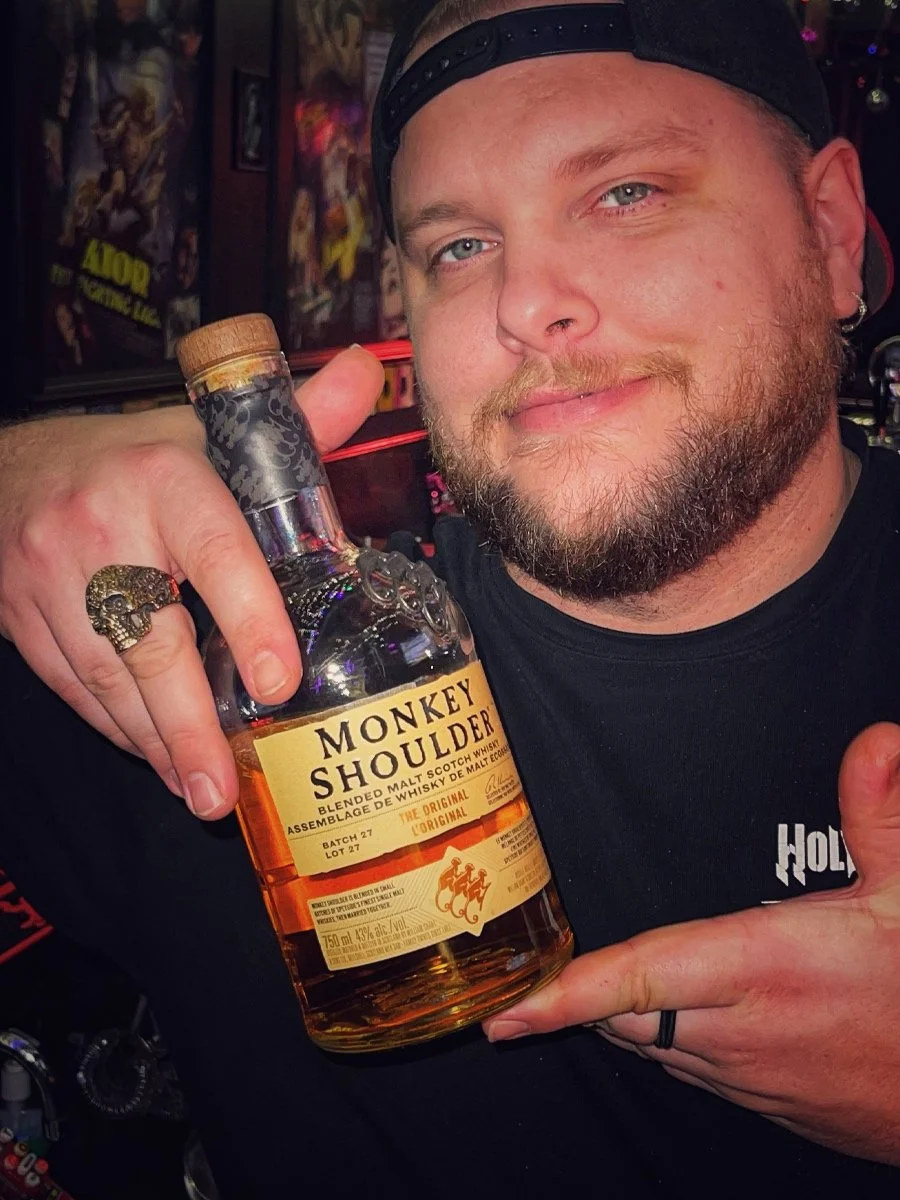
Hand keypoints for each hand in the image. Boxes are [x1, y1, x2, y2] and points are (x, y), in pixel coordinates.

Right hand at [0, 347, 383, 817]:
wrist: (13, 468)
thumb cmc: (138, 459)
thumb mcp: (213, 432)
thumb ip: (297, 421)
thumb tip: (364, 373)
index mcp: (165, 478)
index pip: (215, 552)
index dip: (249, 618)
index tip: (279, 684)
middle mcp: (101, 528)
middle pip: (148, 641)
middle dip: (189, 723)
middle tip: (225, 788)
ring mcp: (49, 577)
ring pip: (106, 676)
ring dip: (156, 741)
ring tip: (201, 791)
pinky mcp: (22, 615)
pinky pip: (72, 684)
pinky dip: (117, 727)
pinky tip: (157, 756)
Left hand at [484, 722, 899, 1165]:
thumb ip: (881, 813)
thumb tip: (879, 740)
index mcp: (764, 970)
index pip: (642, 978)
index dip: (568, 994)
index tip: (509, 1011)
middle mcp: (739, 1031)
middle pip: (624, 1013)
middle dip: (583, 988)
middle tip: (540, 963)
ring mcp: (745, 1079)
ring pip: (650, 1046)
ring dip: (623, 1011)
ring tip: (595, 979)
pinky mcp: (759, 1103)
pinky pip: (686, 1071)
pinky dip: (664, 1039)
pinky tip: (676, 1011)